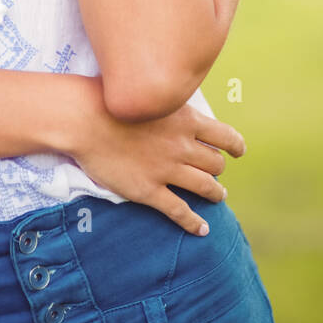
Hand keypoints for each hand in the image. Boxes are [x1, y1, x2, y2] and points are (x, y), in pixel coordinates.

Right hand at [69, 76, 245, 236]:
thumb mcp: (151, 92)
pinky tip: (201, 230)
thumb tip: (177, 102)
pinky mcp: (149, 190)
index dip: (235, 145)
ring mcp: (167, 170)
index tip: (238, 151)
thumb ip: (169, 102)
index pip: (225, 136)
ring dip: (215, 193)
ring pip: (205, 187)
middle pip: (215, 164)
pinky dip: (194, 222)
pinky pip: (179, 211)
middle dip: (218, 170)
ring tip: (217, 196)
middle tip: (216, 174)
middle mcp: (182, 146)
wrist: (84, 118)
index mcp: (185, 120)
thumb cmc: (110, 99)